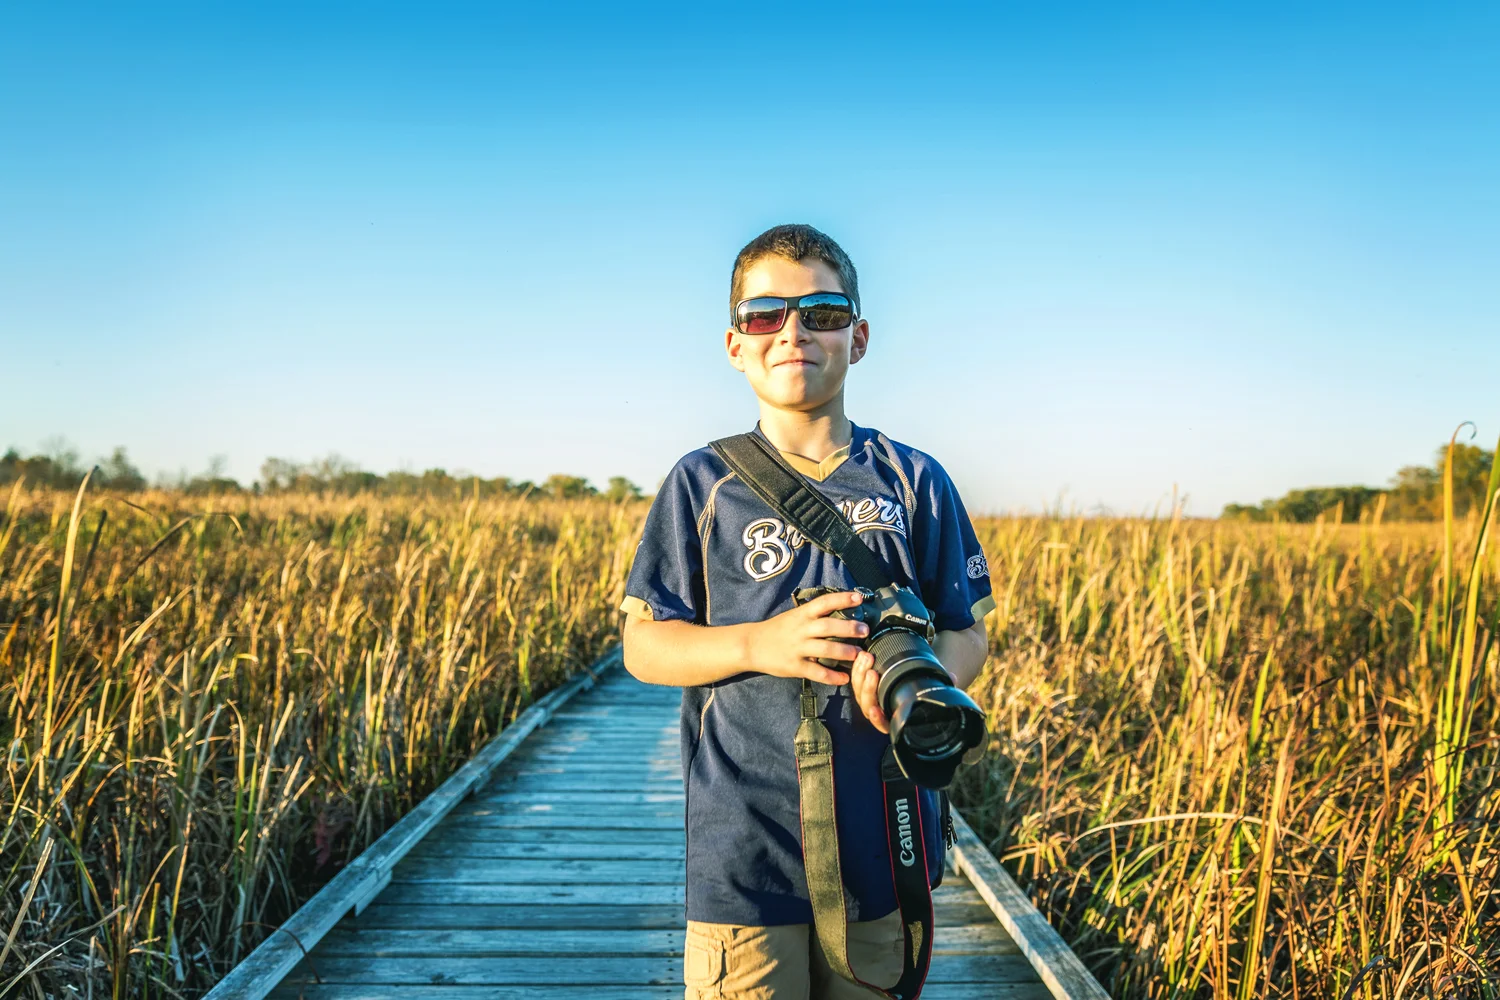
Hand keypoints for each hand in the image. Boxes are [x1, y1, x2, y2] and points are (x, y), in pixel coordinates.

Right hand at [744, 590, 869, 685]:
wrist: (751, 645)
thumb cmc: (776, 629)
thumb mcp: (793, 616)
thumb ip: (814, 615)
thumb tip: (839, 609)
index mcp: (801, 615)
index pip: (824, 602)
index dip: (842, 599)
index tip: (859, 599)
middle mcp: (800, 629)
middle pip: (828, 626)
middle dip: (849, 628)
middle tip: (865, 630)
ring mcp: (797, 648)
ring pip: (825, 649)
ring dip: (844, 652)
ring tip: (859, 655)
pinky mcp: (794, 666)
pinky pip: (816, 672)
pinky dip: (832, 677)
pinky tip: (844, 678)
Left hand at [851, 656, 960, 735]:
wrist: (914, 675)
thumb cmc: (922, 686)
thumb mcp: (932, 684)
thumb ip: (940, 683)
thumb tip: (952, 677)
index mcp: (894, 717)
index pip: (883, 724)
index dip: (877, 719)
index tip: (875, 710)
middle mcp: (879, 710)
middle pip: (866, 704)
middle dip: (867, 687)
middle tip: (872, 671)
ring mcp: (869, 697)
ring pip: (858, 690)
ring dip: (860, 674)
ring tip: (867, 657)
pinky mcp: (862, 683)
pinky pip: (855, 678)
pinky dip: (857, 667)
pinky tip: (862, 656)